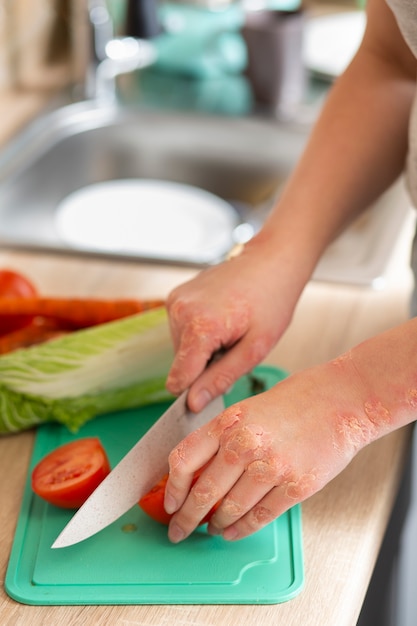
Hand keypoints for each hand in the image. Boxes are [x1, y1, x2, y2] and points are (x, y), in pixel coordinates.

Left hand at [164, 357, 372, 542]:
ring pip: (231, 509)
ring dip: (216, 525)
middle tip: (179, 531)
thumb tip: (198, 472)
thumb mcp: (248, 408)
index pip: (183, 460)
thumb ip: (222, 437)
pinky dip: (242, 529)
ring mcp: (272, 467)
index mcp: (228, 421)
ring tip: (211, 530)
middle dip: (186, 518)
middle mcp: (245, 444)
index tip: (170, 503)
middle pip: (203, 492)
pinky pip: (261, 516)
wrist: (342, 400)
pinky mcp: (297, 486)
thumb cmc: (297, 400)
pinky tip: (233, 532)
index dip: (172, 488)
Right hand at [166, 242, 302, 412]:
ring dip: (203, 347)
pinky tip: (220, 318)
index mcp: (200, 325)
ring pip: (181, 348)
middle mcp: (180, 311)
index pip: (179, 378)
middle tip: (234, 344)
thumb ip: (221, 378)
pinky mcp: (174, 295)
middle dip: (205, 363)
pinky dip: (198, 332)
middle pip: (181, 363)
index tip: (216, 386)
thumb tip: (192, 403)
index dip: (196, 390)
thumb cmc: (271, 301)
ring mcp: (174, 300)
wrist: (271, 261)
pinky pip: (181, 330)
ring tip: (230, 328)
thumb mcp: (255, 349)